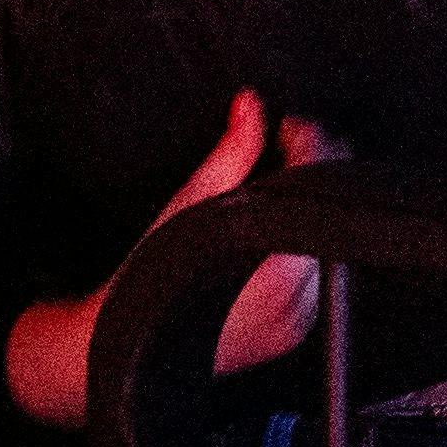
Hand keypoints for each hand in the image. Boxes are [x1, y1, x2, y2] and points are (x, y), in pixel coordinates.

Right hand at [3, 92, 338, 427]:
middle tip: (285, 148)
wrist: (124, 341)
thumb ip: (231, 152)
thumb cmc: (148, 280)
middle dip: (306, 174)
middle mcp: (293, 300)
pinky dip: (298, 246)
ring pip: (321, 244)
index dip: (309, 146)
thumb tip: (250, 105)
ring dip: (302, 211)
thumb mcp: (190, 205)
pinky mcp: (290, 333)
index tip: (293, 128)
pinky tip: (271, 234)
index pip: (313, 189)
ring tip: (272, 188)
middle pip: (321, 215)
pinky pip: (312, 278)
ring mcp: (295, 322)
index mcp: (276, 269)